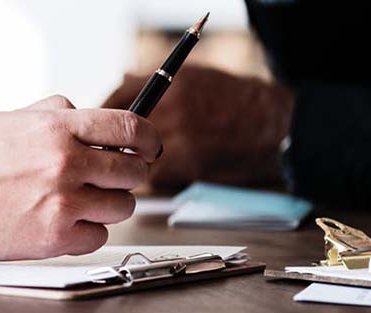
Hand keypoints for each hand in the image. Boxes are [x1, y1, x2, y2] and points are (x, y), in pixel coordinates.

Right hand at [0, 95, 159, 259]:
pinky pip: (98, 237)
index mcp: (57, 128)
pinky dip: (85, 233)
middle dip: (125, 176)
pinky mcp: (55, 237)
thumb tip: (79, 111)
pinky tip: (60, 223)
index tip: (149, 147)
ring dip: (106, 206)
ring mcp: (63, 202)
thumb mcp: (8, 119)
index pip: (130, 127)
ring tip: (76, 203)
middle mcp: (66, 162)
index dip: (148, 139)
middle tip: (108, 180)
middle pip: (133, 171)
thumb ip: (50, 114)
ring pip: (122, 207)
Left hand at [102, 65, 293, 190]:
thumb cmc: (234, 99)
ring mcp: (181, 137)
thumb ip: (154, 82)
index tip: (97, 130)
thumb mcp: (194, 77)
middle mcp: (172, 109)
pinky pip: (157, 176)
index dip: (102, 118)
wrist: (273, 125)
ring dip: (136, 164)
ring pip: (135, 158)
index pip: (115, 100)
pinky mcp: (190, 163)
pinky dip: (160, 177)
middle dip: (114, 147)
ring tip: (150, 160)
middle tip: (115, 153)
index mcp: (170, 85)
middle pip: (121, 134)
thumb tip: (121, 81)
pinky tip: (175, 168)